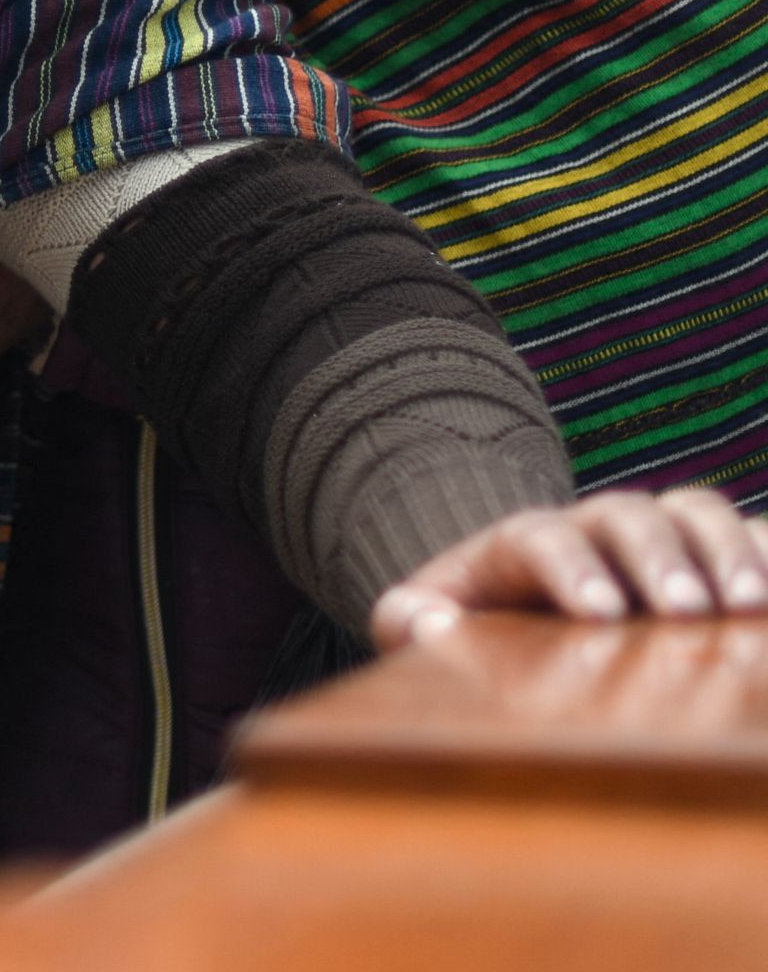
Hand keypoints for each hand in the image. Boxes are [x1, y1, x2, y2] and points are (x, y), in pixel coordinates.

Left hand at [372, 487, 767, 649]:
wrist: (521, 597)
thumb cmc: (474, 618)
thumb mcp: (425, 617)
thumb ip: (406, 618)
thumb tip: (425, 624)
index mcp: (522, 540)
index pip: (541, 536)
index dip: (571, 567)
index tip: (599, 613)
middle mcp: (594, 525)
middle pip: (628, 517)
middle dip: (660, 560)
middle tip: (688, 613)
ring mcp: (657, 531)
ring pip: (695, 513)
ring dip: (728, 553)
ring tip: (752, 608)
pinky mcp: (708, 551)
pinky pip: (751, 532)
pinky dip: (767, 551)